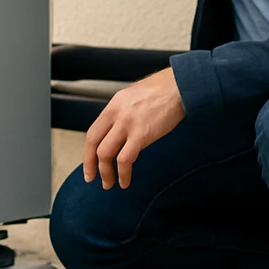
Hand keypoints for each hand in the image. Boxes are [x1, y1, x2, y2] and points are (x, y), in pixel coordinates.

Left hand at [82, 67, 185, 188]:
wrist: (181, 85)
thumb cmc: (164, 91)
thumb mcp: (135, 97)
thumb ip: (124, 113)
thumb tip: (119, 131)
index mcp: (114, 105)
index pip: (93, 132)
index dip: (87, 152)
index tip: (89, 165)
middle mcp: (117, 113)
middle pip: (94, 143)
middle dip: (91, 165)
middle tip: (92, 178)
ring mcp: (128, 123)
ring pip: (105, 154)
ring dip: (106, 173)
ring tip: (110, 183)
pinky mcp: (142, 134)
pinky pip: (125, 159)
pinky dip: (123, 173)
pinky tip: (125, 180)